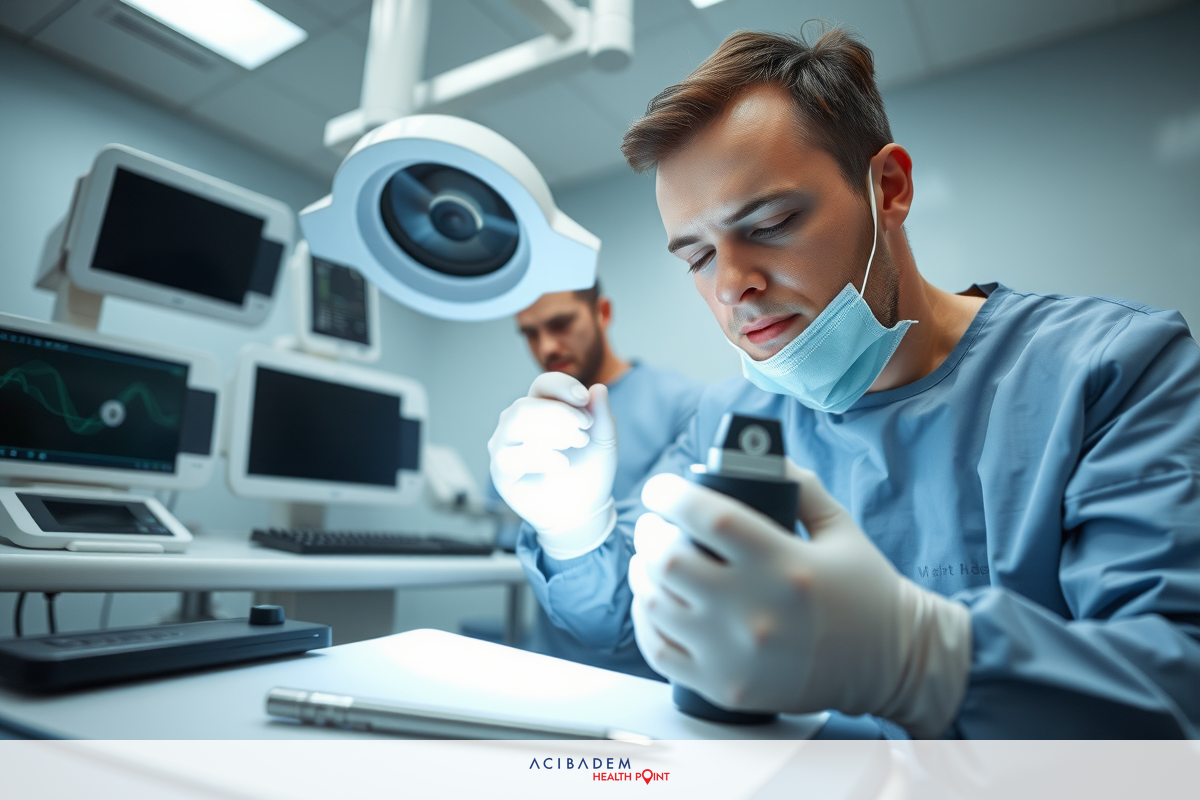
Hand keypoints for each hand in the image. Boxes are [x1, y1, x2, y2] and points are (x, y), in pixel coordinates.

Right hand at [488, 372, 617, 558]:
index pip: (543, 385)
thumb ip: (601, 415)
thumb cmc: (589, 471)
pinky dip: (539, 457)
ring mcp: (505, 444)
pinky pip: (510, 455)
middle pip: (526, 404)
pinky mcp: (500, 470)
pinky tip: (561, 465)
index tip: (584, 399)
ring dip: (549, 430)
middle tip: (583, 431)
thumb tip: (598, 388)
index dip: (562, 386)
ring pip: (514, 421)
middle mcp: (517, 422)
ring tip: (574, 444)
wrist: (583, 510)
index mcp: (541, 407)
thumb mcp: (603, 442)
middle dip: (558, 413)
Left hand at [628, 463, 971, 737]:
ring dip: (643, 573)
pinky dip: (646, 620)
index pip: (707, 517)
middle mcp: (755, 609)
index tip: (660, 489)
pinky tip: (654, 601)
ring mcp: (736, 653)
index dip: (670, 495)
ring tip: (651, 559)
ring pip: (656, 604)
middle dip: (649, 533)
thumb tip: (759, 454)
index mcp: (784, 563)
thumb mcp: (840, 528)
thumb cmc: (865, 591)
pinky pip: (660, 650)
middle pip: (668, 561)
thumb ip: (800, 486)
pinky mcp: (725, 685)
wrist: (892, 663)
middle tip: (653, 524)